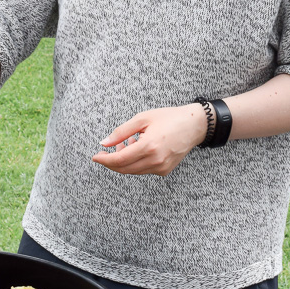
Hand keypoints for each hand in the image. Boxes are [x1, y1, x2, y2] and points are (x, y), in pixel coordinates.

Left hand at [91, 104, 207, 175]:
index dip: (104, 160)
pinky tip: (139, 147)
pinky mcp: (165, 170)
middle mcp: (155, 160)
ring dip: (124, 161)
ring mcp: (161, 167)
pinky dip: (136, 162)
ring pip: (133, 171)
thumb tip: (104, 143)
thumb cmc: (169, 118)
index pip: (119, 160)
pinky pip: (143, 170)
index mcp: (149, 146)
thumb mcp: (142, 119)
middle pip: (124, 169)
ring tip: (128, 143)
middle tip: (108, 149)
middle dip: (112, 161)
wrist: (194, 125)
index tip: (95, 156)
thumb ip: (121, 132)